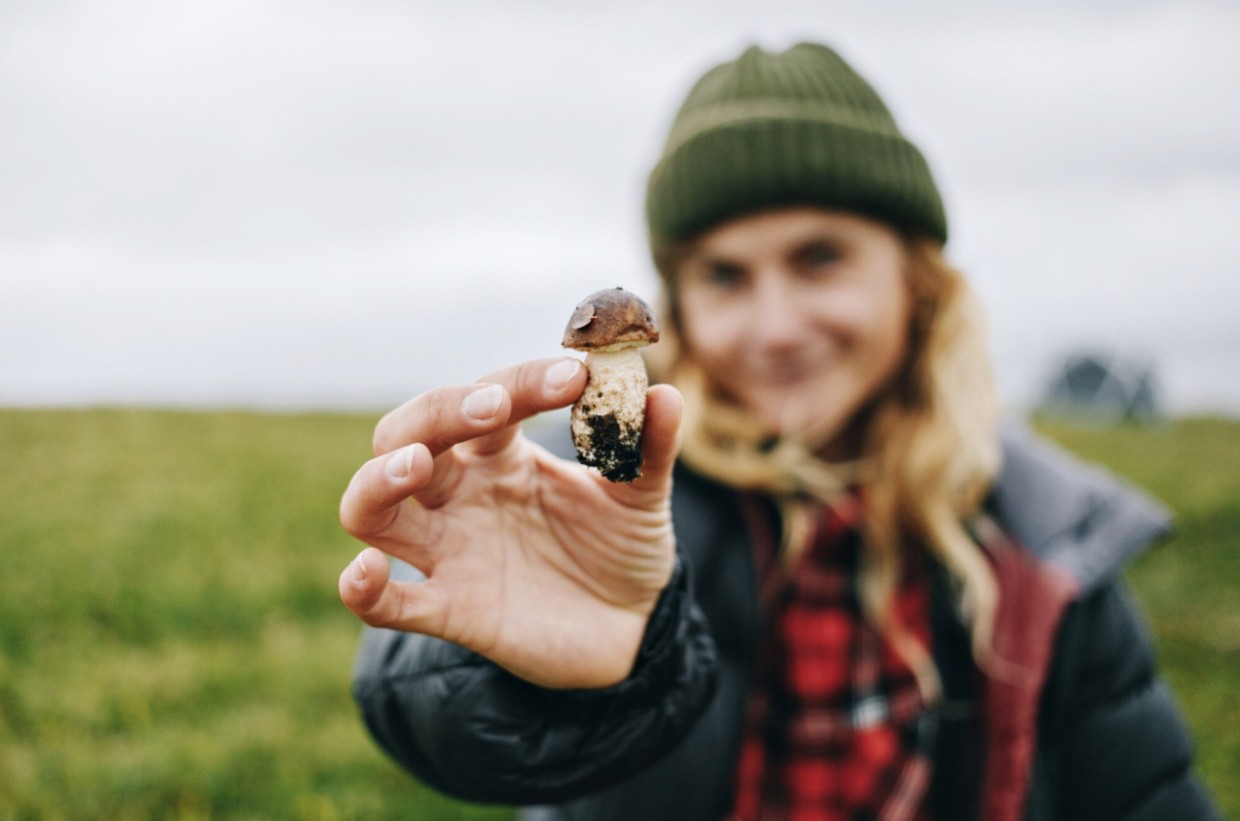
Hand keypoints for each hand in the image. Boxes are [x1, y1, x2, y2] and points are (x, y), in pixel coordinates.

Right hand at [338, 357, 681, 689]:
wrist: (632, 629)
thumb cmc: (621, 548)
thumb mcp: (643, 497)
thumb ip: (649, 449)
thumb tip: (665, 395)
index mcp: (503, 455)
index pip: (489, 399)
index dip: (523, 383)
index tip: (576, 377)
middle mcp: (461, 494)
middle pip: (407, 436)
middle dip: (439, 413)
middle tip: (493, 406)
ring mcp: (448, 551)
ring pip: (371, 509)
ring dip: (378, 481)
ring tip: (413, 465)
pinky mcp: (450, 611)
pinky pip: (387, 605)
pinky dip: (364, 590)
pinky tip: (367, 572)